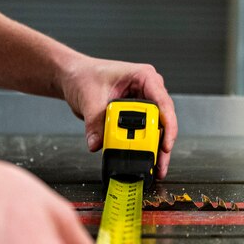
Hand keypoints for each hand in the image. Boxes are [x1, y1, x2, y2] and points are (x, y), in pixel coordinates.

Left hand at [58, 57, 177, 177]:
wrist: (75, 76)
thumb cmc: (85, 75)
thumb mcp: (90, 97)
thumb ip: (95, 122)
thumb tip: (97, 143)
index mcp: (144, 77)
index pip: (163, 102)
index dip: (168, 125)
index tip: (165, 145)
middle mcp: (148, 90)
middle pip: (164, 119)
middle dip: (163, 143)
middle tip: (160, 163)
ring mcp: (143, 103)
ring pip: (156, 128)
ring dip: (155, 149)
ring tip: (156, 168)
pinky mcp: (135, 115)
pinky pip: (143, 132)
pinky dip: (143, 147)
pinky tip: (144, 161)